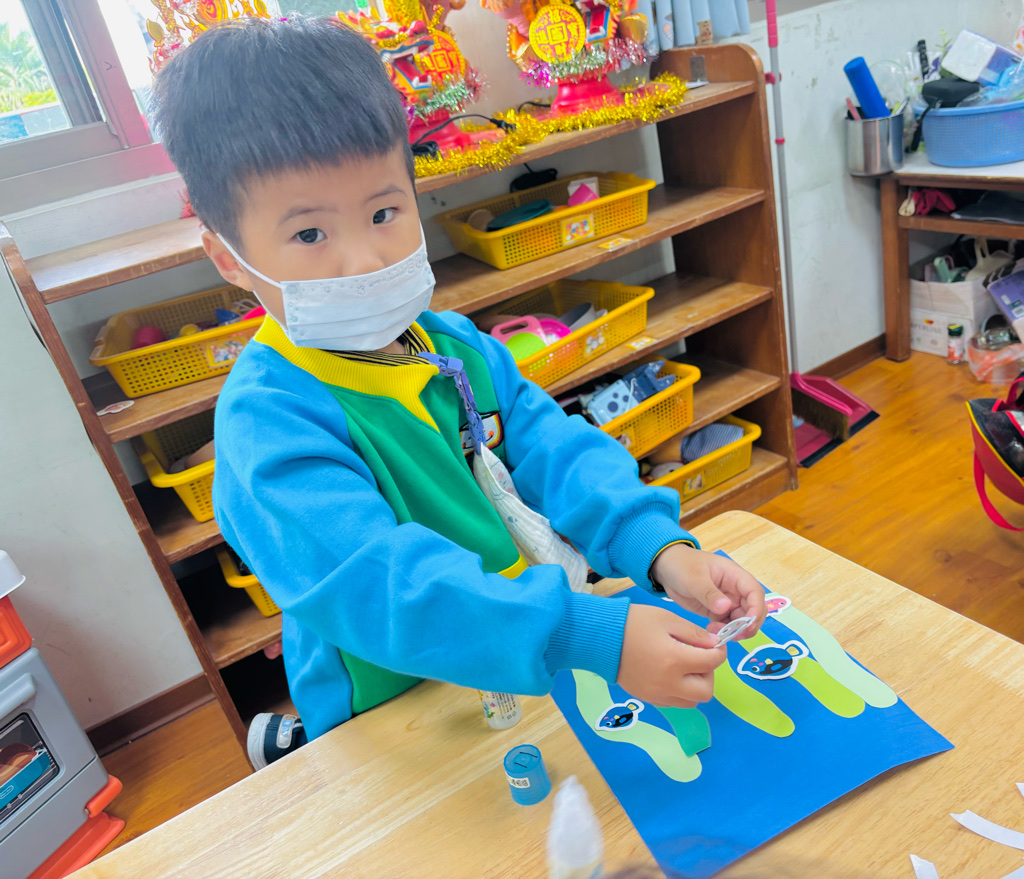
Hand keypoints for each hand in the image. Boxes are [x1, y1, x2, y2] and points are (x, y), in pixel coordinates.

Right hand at [616, 604, 726, 707]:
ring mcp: (656, 694)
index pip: (712, 663)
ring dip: (695, 686)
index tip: (716, 644)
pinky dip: (679, 691)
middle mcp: (668, 683)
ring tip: (684, 666)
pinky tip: (670, 673)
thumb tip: (714, 644)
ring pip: (691, 702)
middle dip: (709, 674)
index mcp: (674, 660)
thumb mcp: (666, 619)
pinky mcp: (647, 698)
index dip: (720, 652)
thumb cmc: (633, 623)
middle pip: (705, 692)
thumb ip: (694, 634)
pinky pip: (673, 702)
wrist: (600, 638)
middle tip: (699, 657)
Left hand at [651, 544, 765, 638]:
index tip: (748, 625)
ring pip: (741, 620)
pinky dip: (724, 631)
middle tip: (732, 635)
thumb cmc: (681, 565)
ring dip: (735, 630)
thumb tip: (726, 607)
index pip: (755, 592)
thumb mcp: (694, 578)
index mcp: (734, 575)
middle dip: (748, 624)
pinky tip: (711, 631)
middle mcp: (735, 589)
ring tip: (715, 631)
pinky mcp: (716, 611)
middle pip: (752, 609)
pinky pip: (727, 624)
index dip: (756, 609)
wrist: (665, 568)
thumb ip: (709, 593)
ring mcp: (727, 601)